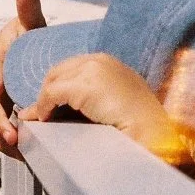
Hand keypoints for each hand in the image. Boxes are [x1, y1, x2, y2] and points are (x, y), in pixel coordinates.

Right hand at [0, 0, 45, 156]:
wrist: (34, 60)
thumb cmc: (32, 41)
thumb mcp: (32, 25)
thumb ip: (28, 7)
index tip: (3, 90)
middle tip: (14, 133)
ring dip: (1, 138)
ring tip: (20, 150)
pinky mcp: (0, 118)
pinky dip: (8, 145)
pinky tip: (25, 154)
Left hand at [18, 54, 187, 161]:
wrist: (153, 133)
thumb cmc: (139, 125)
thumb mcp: (114, 104)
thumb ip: (90, 100)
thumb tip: (58, 109)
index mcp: (109, 63)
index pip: (74, 68)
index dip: (59, 85)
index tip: (51, 104)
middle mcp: (100, 60)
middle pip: (59, 70)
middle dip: (48, 90)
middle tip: (41, 112)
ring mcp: (93, 71)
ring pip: (53, 80)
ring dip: (44, 100)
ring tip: (42, 119)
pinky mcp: (84, 86)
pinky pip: (52, 94)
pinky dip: (44, 107)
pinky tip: (45, 120)